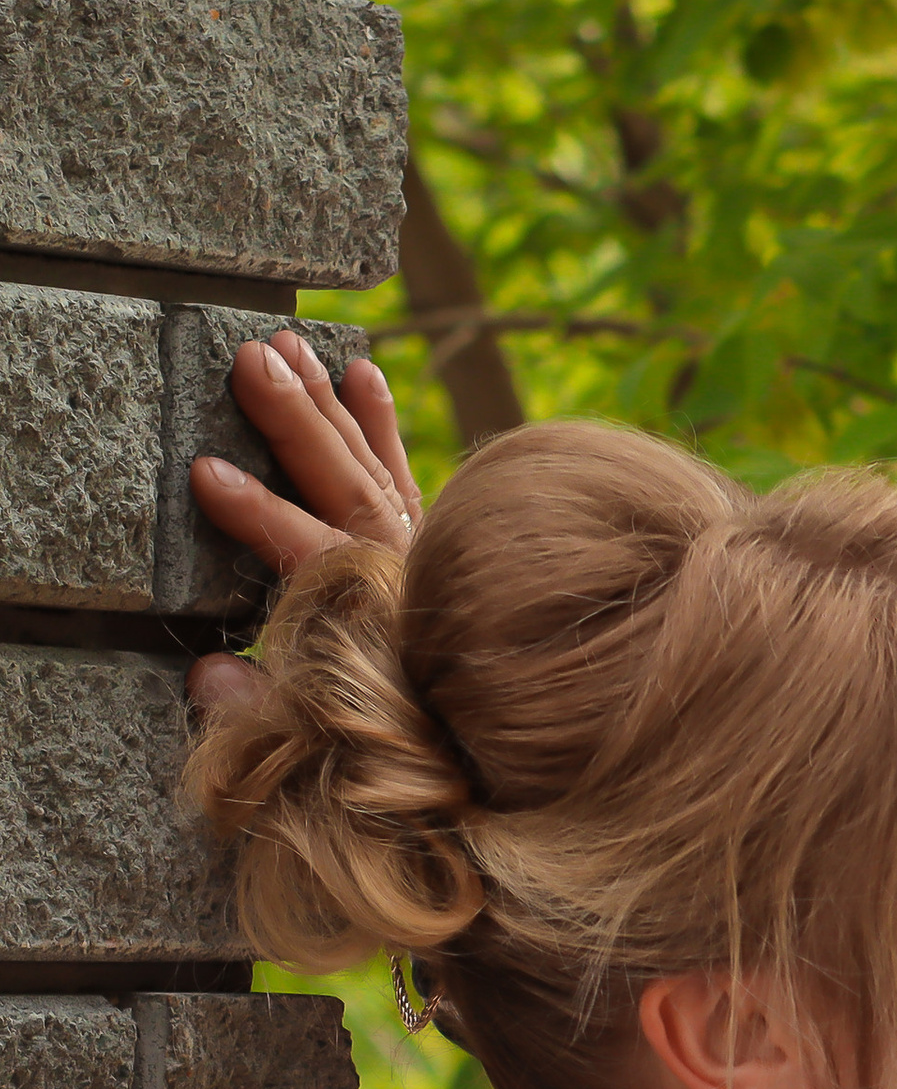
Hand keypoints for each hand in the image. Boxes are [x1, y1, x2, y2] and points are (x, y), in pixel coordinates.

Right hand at [186, 329, 423, 715]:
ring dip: (329, 408)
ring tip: (287, 346)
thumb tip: (210, 675)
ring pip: (377, 472)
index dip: (263, 519)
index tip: (208, 475)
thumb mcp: (337, 730)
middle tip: (253, 361)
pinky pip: (409, 480)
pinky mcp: (439, 546)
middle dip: (300, 425)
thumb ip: (273, 702)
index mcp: (381, 624)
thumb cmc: (410, 733)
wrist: (496, 742)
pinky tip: (362, 373)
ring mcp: (428, 559)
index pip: (317, 559)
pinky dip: (383, 428)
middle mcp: (410, 582)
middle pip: (352, 494)